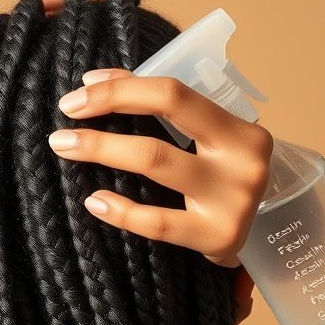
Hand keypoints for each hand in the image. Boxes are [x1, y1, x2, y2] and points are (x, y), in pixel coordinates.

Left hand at [0, 0, 66, 232]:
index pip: (9, 36)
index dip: (34, 16)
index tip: (62, 6)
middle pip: (30, 53)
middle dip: (56, 35)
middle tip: (86, 27)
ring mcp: (11, 111)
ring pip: (42, 80)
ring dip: (65, 66)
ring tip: (92, 55)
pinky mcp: (22, 136)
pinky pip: (46, 110)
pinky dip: (65, 100)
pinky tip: (86, 98)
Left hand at [49, 68, 273, 324]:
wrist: (260, 242)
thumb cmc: (221, 185)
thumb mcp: (205, 146)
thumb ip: (161, 112)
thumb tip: (95, 83)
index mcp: (242, 130)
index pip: (176, 93)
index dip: (124, 87)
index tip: (81, 90)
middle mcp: (243, 161)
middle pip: (167, 116)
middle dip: (109, 105)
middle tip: (65, 113)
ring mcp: (234, 201)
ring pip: (156, 162)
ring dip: (102, 148)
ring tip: (64, 146)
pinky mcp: (219, 238)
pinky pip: (158, 222)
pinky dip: (121, 209)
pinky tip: (94, 200)